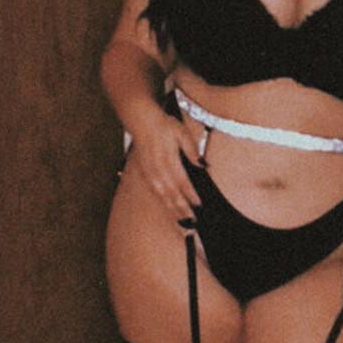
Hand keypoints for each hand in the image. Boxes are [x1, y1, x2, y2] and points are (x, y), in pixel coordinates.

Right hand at [126, 104, 204, 223]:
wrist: (141, 121)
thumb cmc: (163, 125)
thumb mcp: (181, 132)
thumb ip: (191, 149)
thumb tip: (201, 164)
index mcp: (168, 159)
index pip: (182, 181)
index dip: (190, 194)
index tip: (198, 204)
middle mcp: (158, 169)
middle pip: (172, 193)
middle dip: (182, 208)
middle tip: (192, 221)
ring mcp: (150, 173)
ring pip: (162, 196)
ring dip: (172, 209)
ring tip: (181, 221)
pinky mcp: (145, 174)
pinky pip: (155, 192)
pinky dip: (162, 202)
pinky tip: (168, 209)